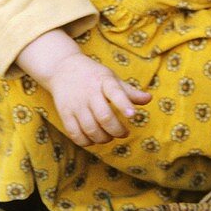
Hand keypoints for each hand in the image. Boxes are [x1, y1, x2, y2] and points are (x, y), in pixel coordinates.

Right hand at [16, 30, 150, 146]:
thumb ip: (129, 91)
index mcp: (103, 81)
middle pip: (104, 117)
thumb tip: (149, 99)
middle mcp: (89, 93)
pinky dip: (86, 142)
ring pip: (90, 129)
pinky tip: (93, 139)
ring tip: (109, 137)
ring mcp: (76, 104)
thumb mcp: (111, 78)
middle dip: (117, 130)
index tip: (132, 115)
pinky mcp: (64, 113)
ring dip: (103, 138)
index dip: (124, 105)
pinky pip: (75, 134)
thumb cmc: (93, 75)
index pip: (115, 92)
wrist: (62, 68)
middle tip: (123, 133)